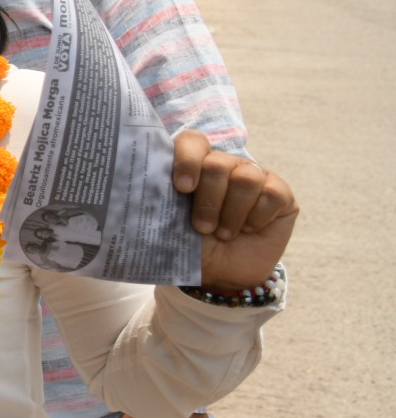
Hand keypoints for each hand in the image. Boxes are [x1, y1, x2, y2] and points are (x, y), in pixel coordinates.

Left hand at [172, 130, 297, 288]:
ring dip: (232, 212)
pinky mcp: (279, 193)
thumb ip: (160, 201)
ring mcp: (254, 177)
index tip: (182, 188)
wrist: (221, 275)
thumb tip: (137, 190)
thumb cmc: (190, 246)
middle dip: (209, 200)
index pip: (193, 142)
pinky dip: (258, 217)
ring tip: (224, 234)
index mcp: (194, 166)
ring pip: (246, 178)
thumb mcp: (168, 225)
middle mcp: (224, 165)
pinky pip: (272, 194)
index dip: (188, 160)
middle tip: (202, 228)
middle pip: (218, 164)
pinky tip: (249, 230)